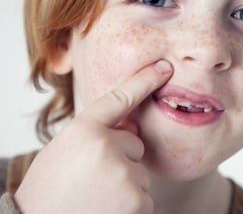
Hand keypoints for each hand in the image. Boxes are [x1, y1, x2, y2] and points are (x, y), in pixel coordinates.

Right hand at [14, 60, 172, 213]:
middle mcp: (106, 146)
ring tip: (96, 196)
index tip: (165, 68)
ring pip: (140, 171)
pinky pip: (145, 195)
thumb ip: (97, 133)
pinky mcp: (137, 202)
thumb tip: (134, 130)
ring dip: (125, 182)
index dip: (145, 80)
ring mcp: (124, 174)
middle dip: (121, 157)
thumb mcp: (66, 148)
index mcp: (84, 129)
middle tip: (93, 177)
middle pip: (134, 142)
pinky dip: (131, 204)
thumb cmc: (51, 187)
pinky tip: (107, 209)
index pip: (121, 97)